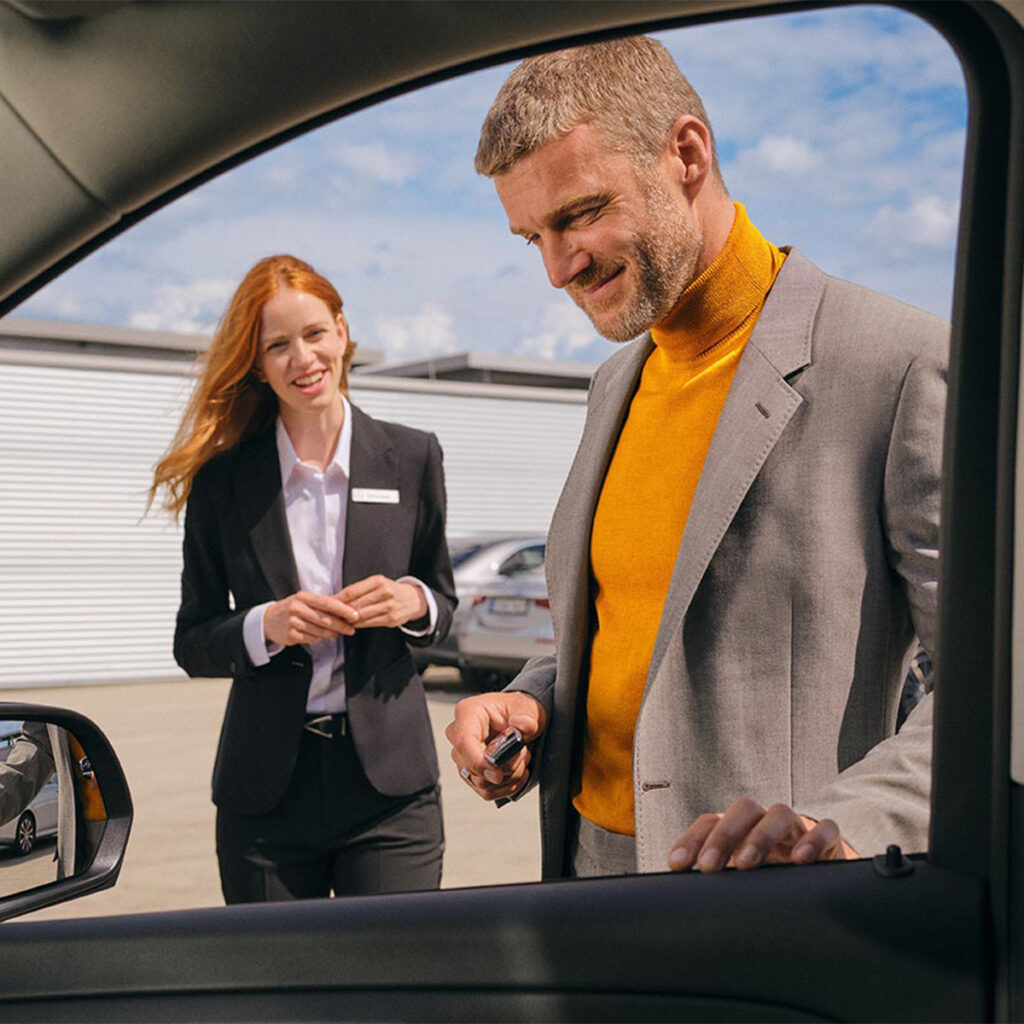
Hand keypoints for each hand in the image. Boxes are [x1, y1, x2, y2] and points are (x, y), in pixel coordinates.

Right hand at [263, 590, 358, 646]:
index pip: (327, 603)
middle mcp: (297, 608)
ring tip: (337, 633)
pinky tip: (320, 635)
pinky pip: (312, 639)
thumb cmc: (292, 609)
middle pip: (325, 619)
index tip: (355, 615)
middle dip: (341, 626)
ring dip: (331, 634)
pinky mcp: (290, 635)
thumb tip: (346, 610)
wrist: (268, 620)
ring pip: (320, 631)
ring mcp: (292, 622)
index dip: (343, 610)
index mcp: (303, 597)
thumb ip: (322, 604)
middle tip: (351, 630)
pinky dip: (319, 638)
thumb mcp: (304, 601)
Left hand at [336, 575, 426, 628]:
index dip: (337, 599)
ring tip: (336, 621)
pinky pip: (369, 623)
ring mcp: (388, 607)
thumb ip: (359, 590)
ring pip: (361, 615)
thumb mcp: (377, 584)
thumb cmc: (390, 590)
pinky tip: (350, 625)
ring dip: (347, 620)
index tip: (326, 603)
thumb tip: (336, 599)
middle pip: (355, 604)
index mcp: (378, 581)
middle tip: (327, 615)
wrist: (413, 599)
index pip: (352, 591)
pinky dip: (357, 625)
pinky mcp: (391, 619)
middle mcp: (384, 592)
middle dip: (340, 611)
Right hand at [445, 691, 546, 801]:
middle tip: (523, 754)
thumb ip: (526, 718)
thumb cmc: (517, 710)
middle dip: (503, 768)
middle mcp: (459, 735)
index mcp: (468, 713)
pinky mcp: (470, 772)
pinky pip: (485, 791)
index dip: (479, 762)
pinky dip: (506, 787)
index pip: (464, 743)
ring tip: (521, 759)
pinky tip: (517, 772)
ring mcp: (463, 756)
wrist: (519, 719)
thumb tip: (522, 727)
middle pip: (472, 767)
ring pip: (481, 782)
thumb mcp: (526, 708)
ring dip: (508, 777)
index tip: (498, 773)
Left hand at [667, 797, 857, 872]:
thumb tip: (683, 903)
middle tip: (708, 865)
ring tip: (746, 864)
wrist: (826, 874)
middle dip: (723, 836)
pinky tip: (802, 861)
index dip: (691, 840)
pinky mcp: (830, 840)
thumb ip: (719, 885)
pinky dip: (814, 840)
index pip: (711, 822)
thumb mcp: (744, 881)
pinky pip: (826, 829)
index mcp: (741, 829)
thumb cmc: (774, 878)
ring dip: (760, 835)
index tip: (676, 865)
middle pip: (743, 810)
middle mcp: (766, 822)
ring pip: (780, 813)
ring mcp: (798, 828)